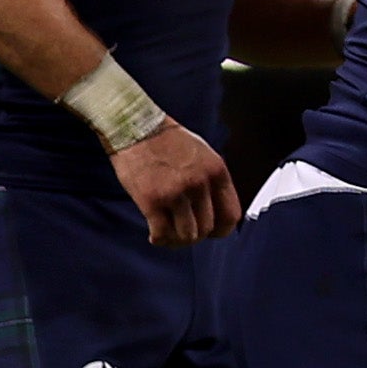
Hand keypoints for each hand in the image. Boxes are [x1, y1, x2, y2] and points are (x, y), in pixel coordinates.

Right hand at [113, 124, 239, 244]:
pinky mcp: (152, 200)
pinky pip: (162, 233)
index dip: (220, 230)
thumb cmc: (168, 141)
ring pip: (187, 235)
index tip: (209, 232)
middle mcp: (201, 184)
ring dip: (177, 241)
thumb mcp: (204, 155)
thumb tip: (216, 210)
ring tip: (168, 235)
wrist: (135, 126)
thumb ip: (212, 181)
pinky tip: (154, 236)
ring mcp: (176, 192)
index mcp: (217, 172)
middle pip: (208, 229)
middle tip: (182, 234)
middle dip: (195, 237)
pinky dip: (159, 239)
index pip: (231, 216)